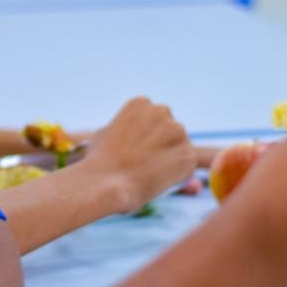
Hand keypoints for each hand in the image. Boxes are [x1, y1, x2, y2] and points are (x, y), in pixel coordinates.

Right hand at [80, 97, 195, 212]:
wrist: (105, 183)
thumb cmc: (98, 162)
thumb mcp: (105, 134)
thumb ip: (125, 129)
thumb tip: (135, 138)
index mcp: (141, 103)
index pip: (154, 119)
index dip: (147, 138)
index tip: (135, 151)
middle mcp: (161, 111)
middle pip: (170, 129)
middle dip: (163, 146)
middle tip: (145, 165)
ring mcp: (176, 132)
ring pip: (181, 147)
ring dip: (171, 159)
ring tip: (148, 174)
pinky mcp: (187, 154)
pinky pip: (187, 166)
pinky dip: (177, 176)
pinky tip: (157, 181)